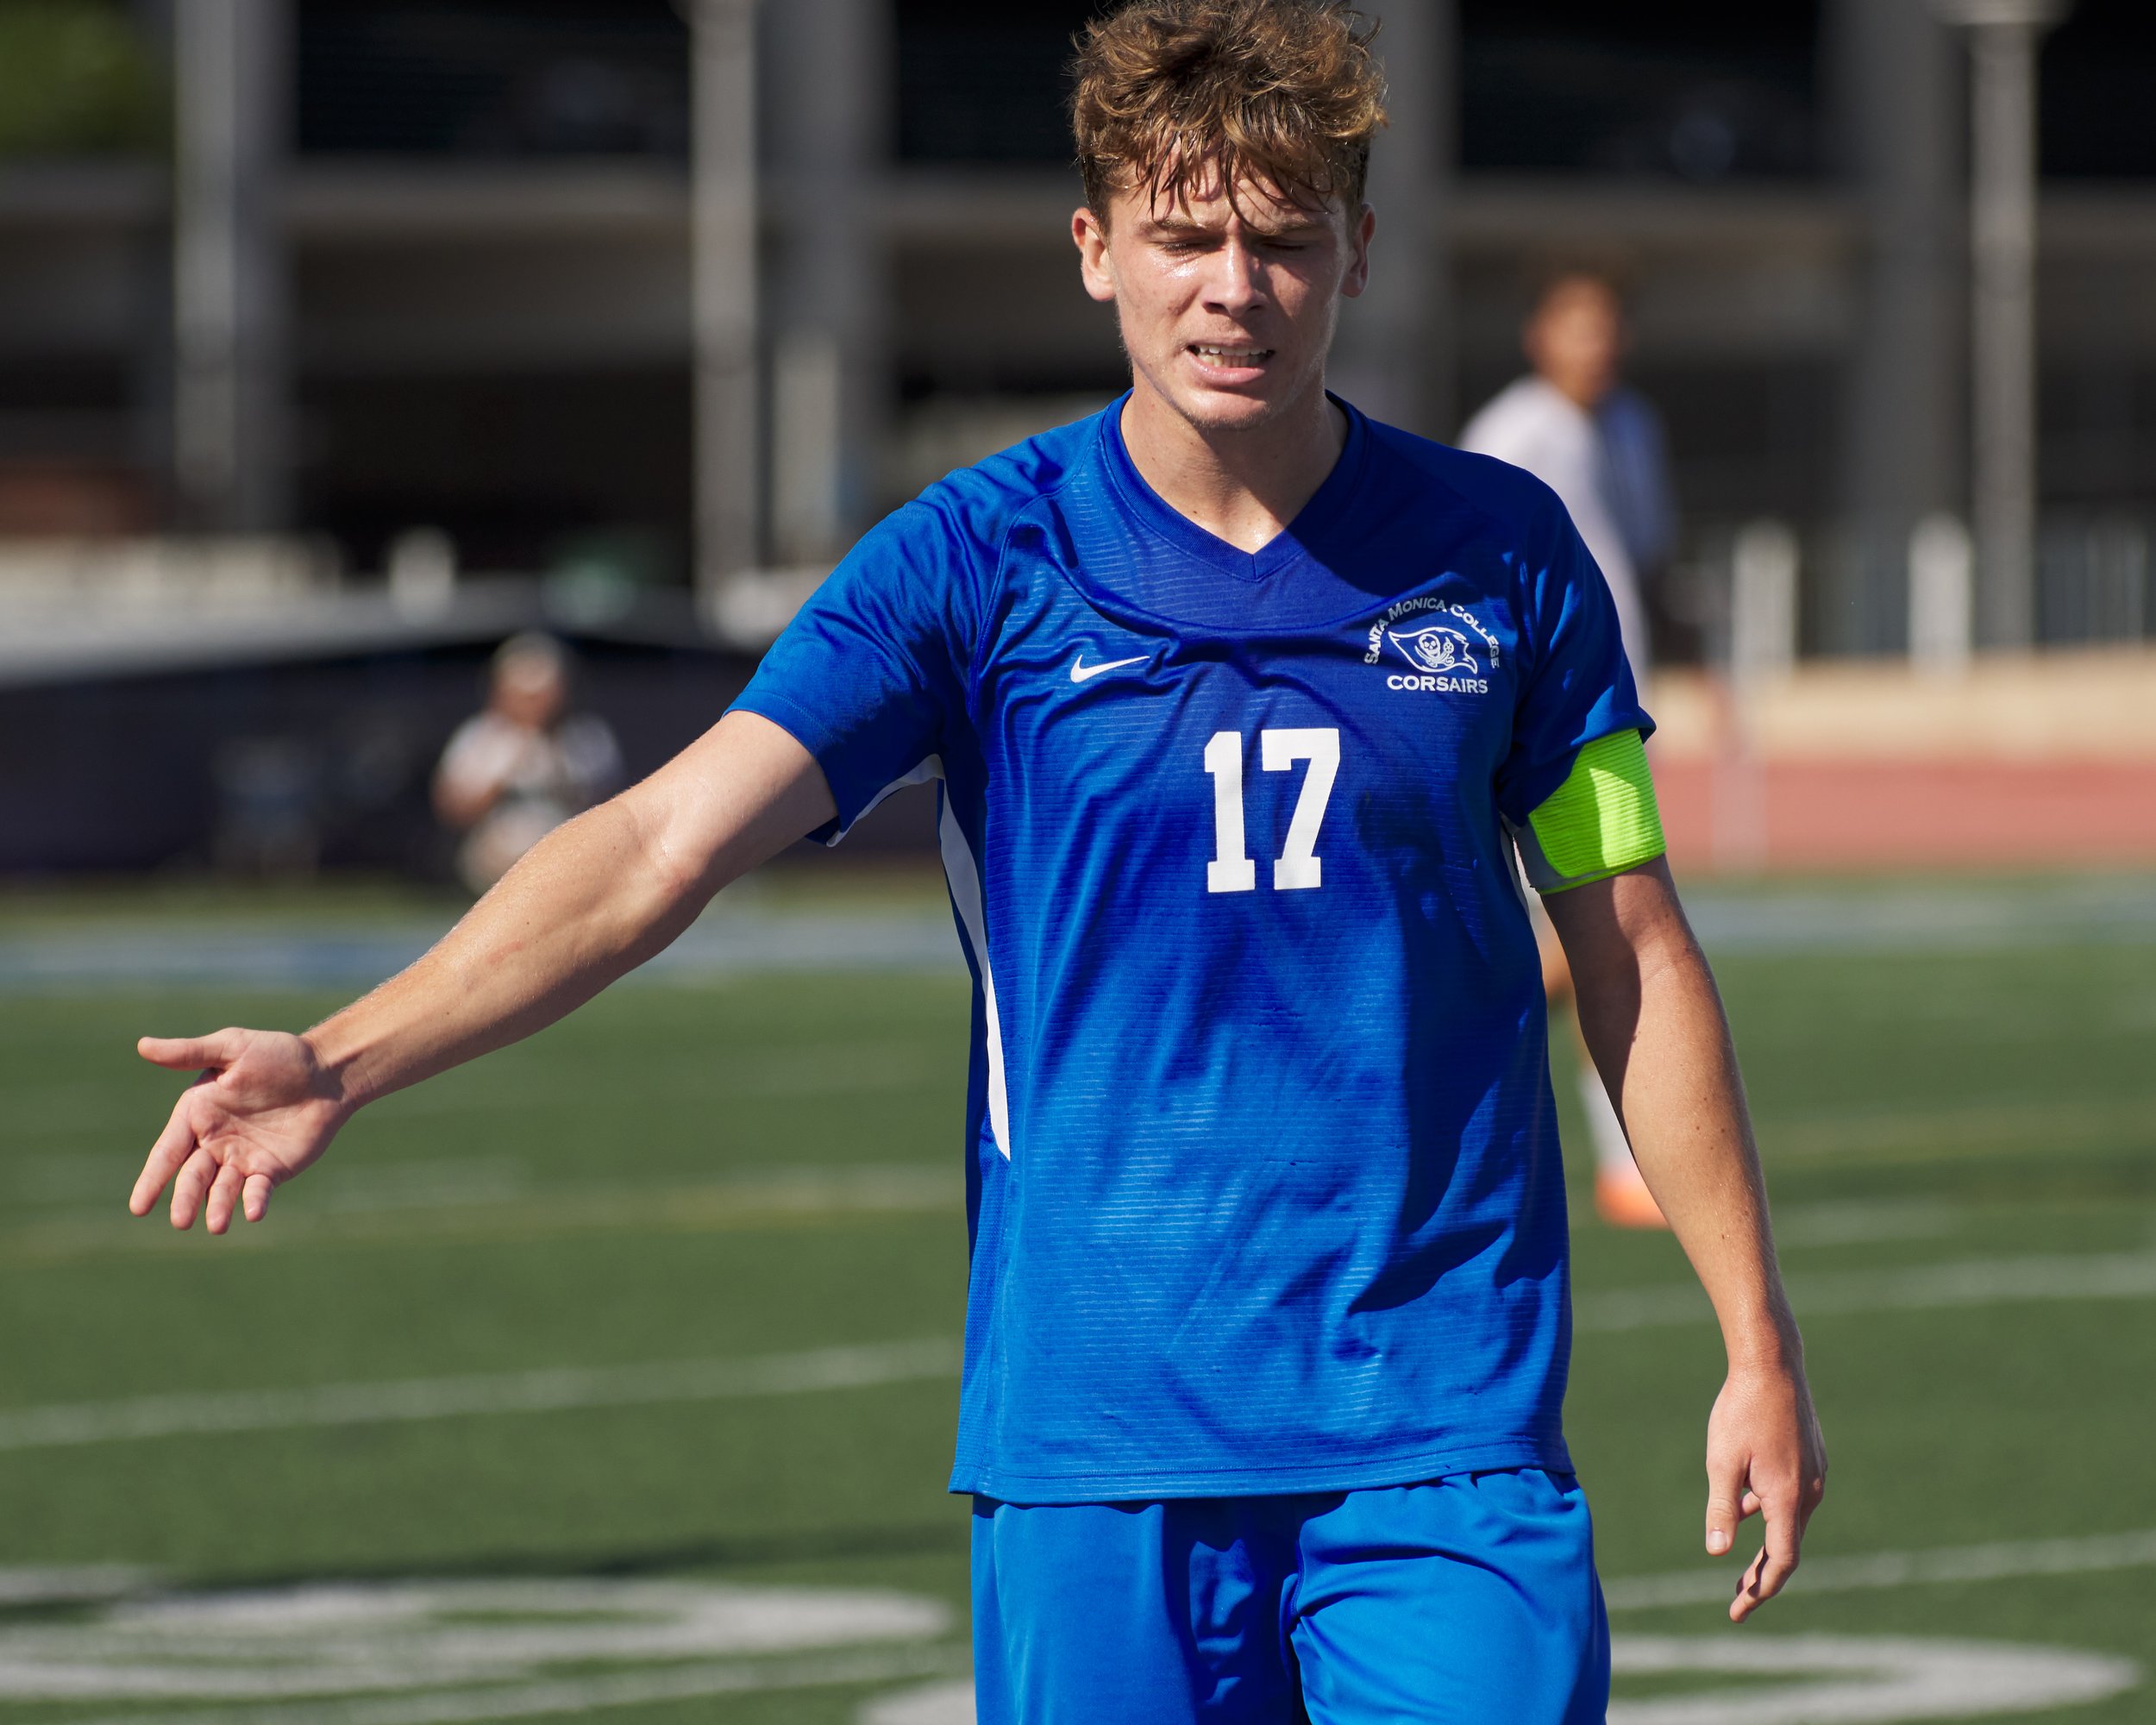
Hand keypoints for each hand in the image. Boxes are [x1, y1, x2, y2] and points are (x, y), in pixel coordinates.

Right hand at [129, 1029, 351, 1232]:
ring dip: (217, 1207)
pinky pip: (258, 1189)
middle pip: (192, 1177)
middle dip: (185, 1199)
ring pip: (221, 1189)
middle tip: (180, 1221)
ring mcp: (242, 1159)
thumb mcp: (233, 1047)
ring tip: (216, 1225)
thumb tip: (142, 1046)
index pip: (167, 1152)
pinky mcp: (271, 1169)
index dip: (152, 1179)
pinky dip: (254, 1201)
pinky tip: (253, 1212)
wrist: (327, 1071)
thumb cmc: (278, 1054)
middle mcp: (214, 1142)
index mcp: (197, 1115)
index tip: (138, 1207)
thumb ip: (190, 1052)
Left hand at [1704, 1356, 1827, 1621]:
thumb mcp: (1721, 1461)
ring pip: (1791, 1523)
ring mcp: (1815, 1474)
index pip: (1781, 1560)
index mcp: (1788, 1497)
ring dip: (1768, 1545)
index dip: (1760, 1589)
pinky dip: (1772, 1514)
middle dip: (1762, 1577)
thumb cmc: (1741, 1410)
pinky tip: (1748, 1509)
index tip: (1738, 1611)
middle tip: (1738, 1602)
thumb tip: (1718, 1553)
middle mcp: (1810, 1491)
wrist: (1772, 1364)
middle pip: (1788, 1548)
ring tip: (1742, 1566)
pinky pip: (1793, 1499)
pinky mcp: (1813, 1460)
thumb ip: (1721, 1508)